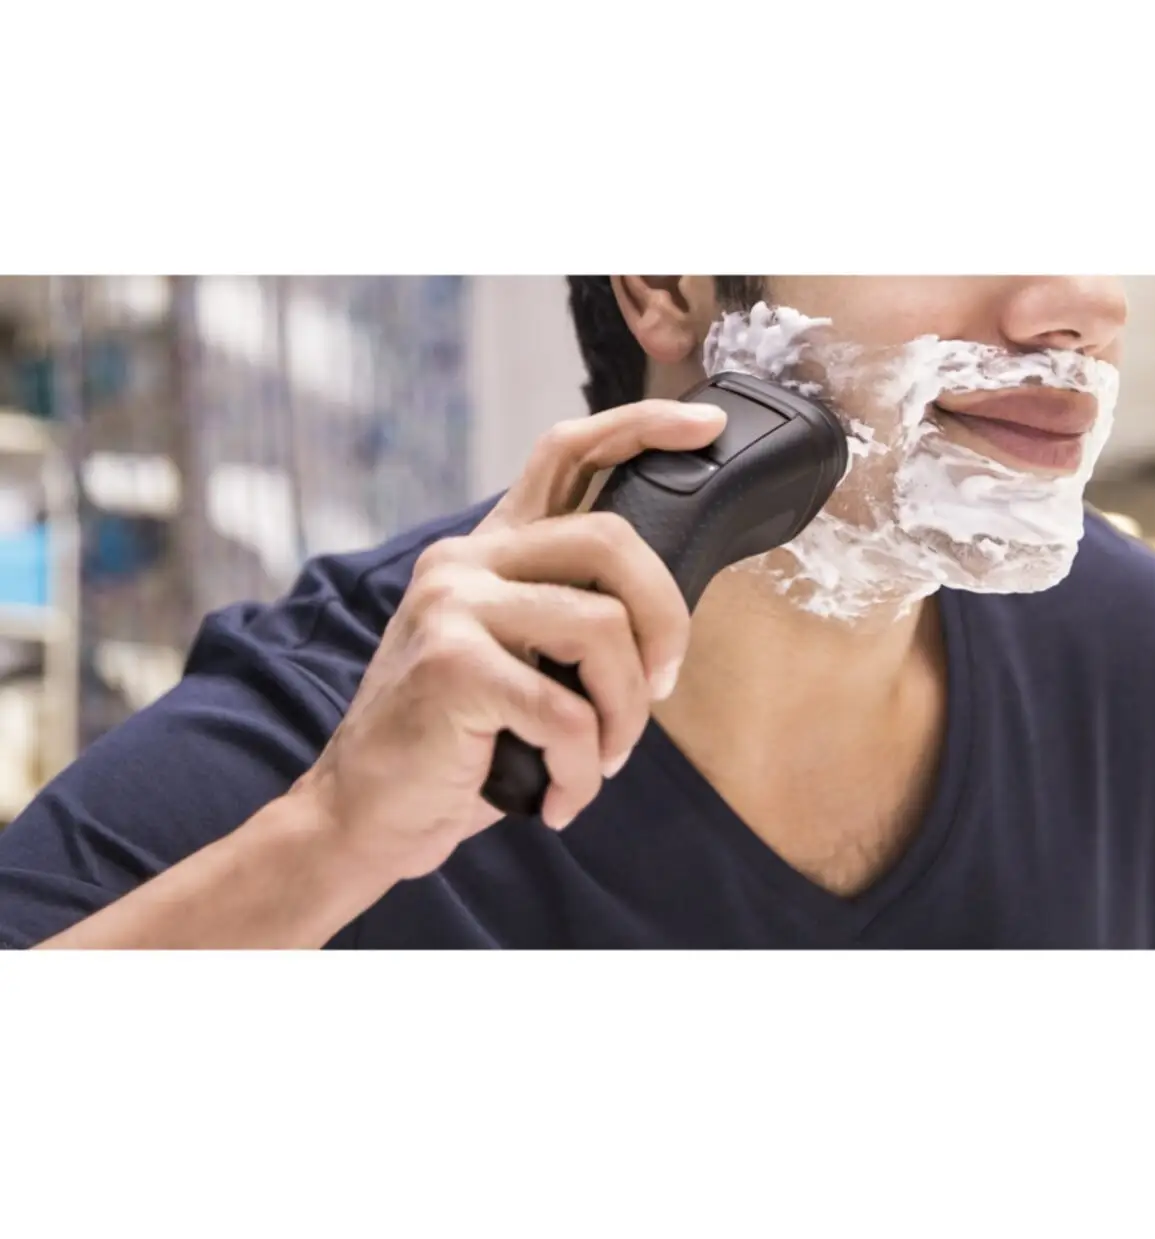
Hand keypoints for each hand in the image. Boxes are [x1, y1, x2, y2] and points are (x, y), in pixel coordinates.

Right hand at [295, 398, 726, 889]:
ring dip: (625, 716)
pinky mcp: (453, 666)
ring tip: (601, 760)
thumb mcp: (515, 662)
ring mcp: (453, 607)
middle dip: (666, 622)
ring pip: (603, 630)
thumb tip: (664, 617)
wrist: (366, 812)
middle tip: (659, 689)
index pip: (564, 454)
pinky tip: (560, 798)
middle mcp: (465, 562)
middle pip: (611, 541)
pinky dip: (583, 772)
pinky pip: (569, 713)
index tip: (705, 426)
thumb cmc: (456, 745)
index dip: (641, 428)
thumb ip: (566, 617)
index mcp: (487, 552)